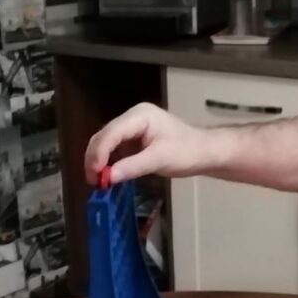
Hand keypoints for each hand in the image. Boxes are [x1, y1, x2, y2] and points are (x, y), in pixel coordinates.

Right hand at [84, 103, 220, 184]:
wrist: (205, 152)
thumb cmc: (187, 152)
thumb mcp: (159, 160)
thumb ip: (132, 167)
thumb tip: (108, 177)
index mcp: (139, 116)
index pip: (111, 132)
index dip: (99, 153)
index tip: (95, 174)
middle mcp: (132, 117)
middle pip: (104, 135)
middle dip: (95, 157)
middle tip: (92, 181)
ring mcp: (133, 127)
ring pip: (107, 142)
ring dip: (99, 160)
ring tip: (97, 181)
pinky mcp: (134, 137)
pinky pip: (116, 148)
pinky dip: (109, 161)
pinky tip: (108, 175)